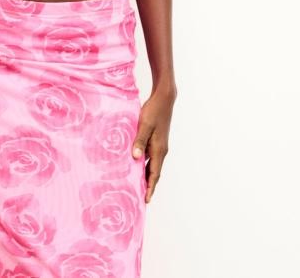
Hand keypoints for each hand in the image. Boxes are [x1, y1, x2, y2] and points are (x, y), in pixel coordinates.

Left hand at [131, 85, 175, 202]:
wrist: (163, 98)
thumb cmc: (154, 111)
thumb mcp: (144, 125)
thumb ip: (140, 141)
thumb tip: (136, 158)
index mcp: (159, 150)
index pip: (154, 173)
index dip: (150, 187)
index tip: (146, 200)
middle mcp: (161, 150)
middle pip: (154, 171)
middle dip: (148, 184)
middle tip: (139, 197)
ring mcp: (159, 144)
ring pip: (152, 164)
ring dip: (145, 174)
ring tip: (136, 184)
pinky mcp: (157, 139)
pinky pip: (150, 155)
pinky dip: (144, 162)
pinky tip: (135, 162)